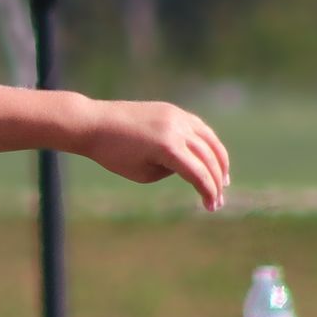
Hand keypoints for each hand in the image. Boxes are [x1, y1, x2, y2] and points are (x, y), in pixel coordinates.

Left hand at [81, 101, 229, 210]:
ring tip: (223, 179)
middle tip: (218, 199)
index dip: (208, 191)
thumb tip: (188, 166)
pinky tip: (212, 157)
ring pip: (209, 139)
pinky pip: (199, 127)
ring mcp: (176, 115)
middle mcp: (176, 128)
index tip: (211, 207)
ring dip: (219, 160)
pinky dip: (209, 142)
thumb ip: (170, 170)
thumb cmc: (113, 154)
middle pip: (208, 157)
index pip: (198, 173)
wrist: (93, 123)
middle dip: (216, 180)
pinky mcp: (172, 110)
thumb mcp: (143, 173)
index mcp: (167, 147)